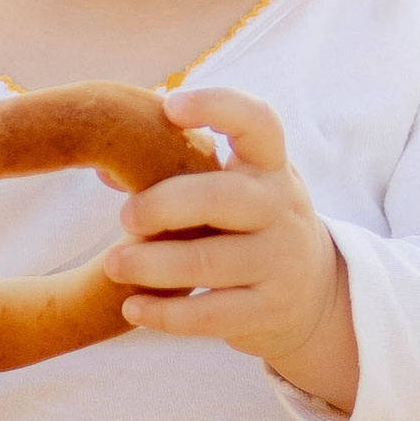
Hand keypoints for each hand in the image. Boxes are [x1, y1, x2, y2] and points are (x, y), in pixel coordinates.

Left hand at [103, 86, 358, 412]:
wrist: (314, 293)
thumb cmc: (251, 224)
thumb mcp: (235, 185)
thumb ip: (179, 168)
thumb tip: (105, 168)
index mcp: (270, 166)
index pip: (258, 122)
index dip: (217, 106)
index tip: (169, 105)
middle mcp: (282, 208)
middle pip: (223, 197)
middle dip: (165, 204)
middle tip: (124, 217)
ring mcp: (280, 262)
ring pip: (210, 262)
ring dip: (152, 264)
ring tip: (112, 265)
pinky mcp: (269, 311)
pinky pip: (211, 315)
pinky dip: (166, 314)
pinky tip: (132, 308)